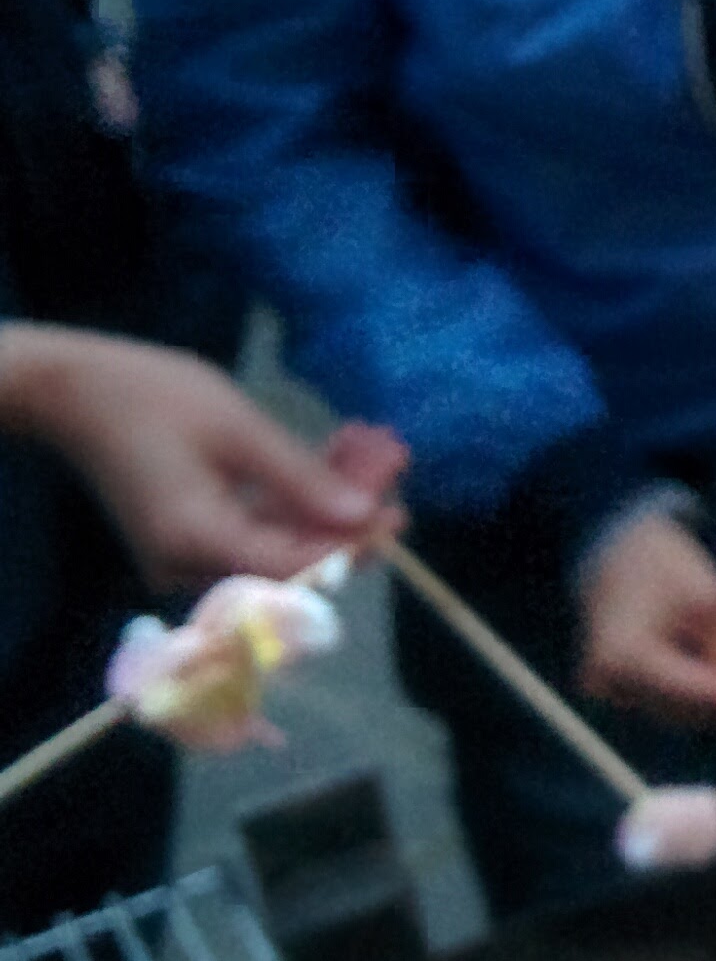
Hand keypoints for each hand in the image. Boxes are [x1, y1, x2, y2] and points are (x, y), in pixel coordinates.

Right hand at [0, 325, 407, 588]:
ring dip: (321, 514)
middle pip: (286, 567)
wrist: (74, 391)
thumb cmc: (152, 396)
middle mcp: (188, 566)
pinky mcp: (185, 544)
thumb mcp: (238, 427)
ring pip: (273, 553)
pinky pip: (250, 538)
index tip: (397, 519)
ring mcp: (184, 560)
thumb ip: (301, 478)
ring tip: (367, 466)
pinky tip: (327, 471)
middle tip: (391, 484)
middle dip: (342, 529)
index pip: (293, 569)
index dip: (350, 549)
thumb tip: (363, 517)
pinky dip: (290, 510)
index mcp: (197, 539)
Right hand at [577, 511, 715, 727]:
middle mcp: (617, 685)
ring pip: (702, 708)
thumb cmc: (660, 564)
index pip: (700, 695)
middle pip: (704, 710)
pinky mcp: (635, 692)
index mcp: (625, 656)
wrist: (616, 550)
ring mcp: (622, 693)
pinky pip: (689, 698)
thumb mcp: (709, 599)